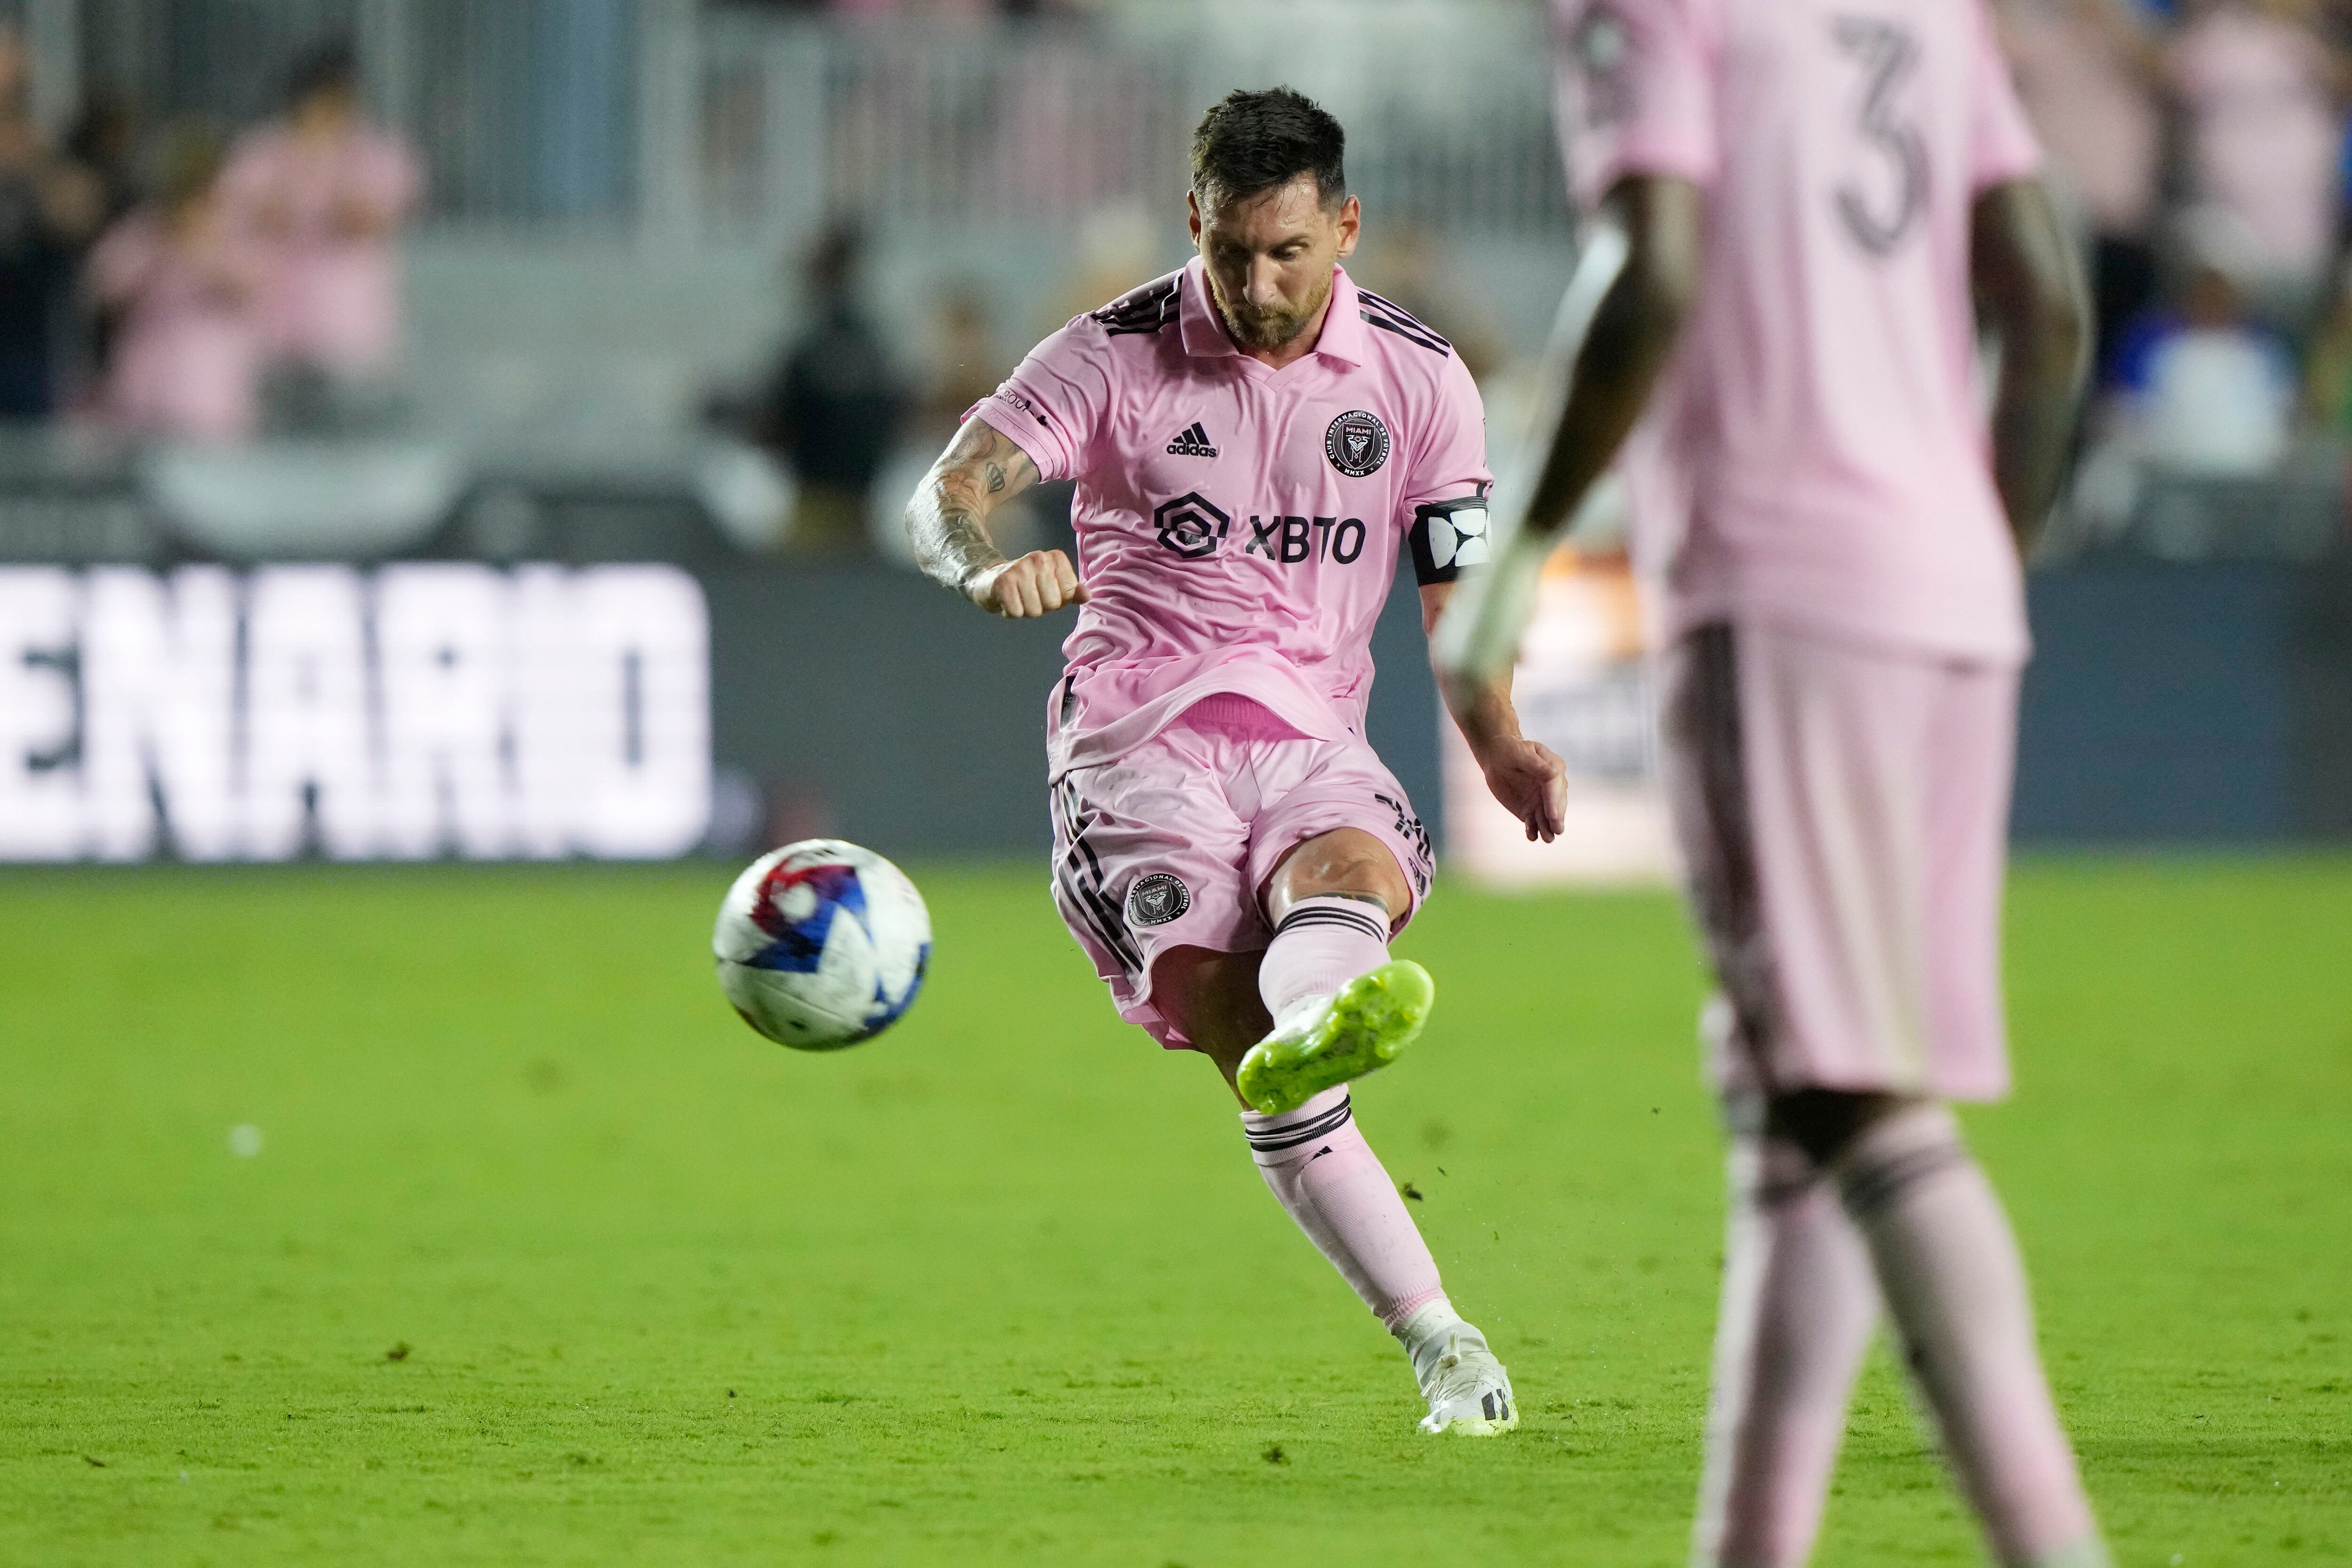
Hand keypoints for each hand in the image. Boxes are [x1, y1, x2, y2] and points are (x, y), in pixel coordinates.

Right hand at [968, 550, 1088, 617]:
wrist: (990, 579)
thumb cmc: (1028, 585)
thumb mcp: (1054, 586)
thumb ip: (1073, 591)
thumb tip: (1088, 596)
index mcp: (1055, 558)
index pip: (1069, 594)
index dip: (1058, 600)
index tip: (1045, 591)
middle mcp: (1038, 558)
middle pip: (1052, 604)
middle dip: (1041, 607)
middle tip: (1029, 596)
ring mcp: (1020, 568)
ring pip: (1034, 611)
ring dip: (1025, 611)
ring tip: (1018, 598)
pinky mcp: (1003, 581)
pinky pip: (1017, 612)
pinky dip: (1011, 613)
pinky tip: (1008, 601)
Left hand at [1477, 734, 1568, 842]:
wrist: (1498, 758)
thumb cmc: (1511, 751)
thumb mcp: (1521, 753)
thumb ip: (1536, 764)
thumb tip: (1554, 774)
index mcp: (1554, 768)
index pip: (1555, 785)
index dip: (1554, 801)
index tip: (1553, 815)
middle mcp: (1552, 786)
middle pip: (1556, 803)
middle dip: (1556, 817)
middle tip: (1556, 830)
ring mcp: (1542, 800)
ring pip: (1547, 816)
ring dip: (1547, 828)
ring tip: (1547, 838)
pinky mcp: (1530, 810)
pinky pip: (1533, 822)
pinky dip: (1533, 829)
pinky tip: (1531, 836)